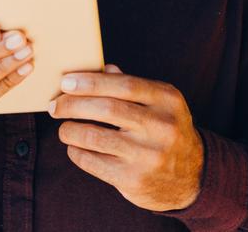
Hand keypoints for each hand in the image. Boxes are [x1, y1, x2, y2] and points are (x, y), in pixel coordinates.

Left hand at [49, 64, 203, 211]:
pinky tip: (74, 147)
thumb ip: (131, 85)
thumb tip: (99, 68)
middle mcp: (161, 126)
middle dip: (72, 105)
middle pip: (106, 109)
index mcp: (167, 100)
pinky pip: (94, 162)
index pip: (123, 84)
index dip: (90, 82)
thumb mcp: (160, 104)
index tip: (65, 82)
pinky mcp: (134, 179)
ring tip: (63, 128)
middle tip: (54, 105)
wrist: (193, 177)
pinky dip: (77, 152)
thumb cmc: (166, 131)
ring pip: (95, 137)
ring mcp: (148, 155)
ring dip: (70, 130)